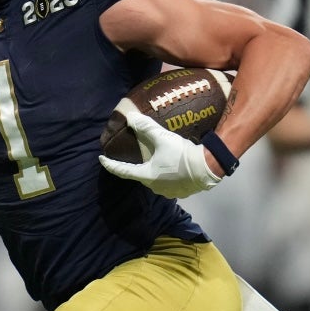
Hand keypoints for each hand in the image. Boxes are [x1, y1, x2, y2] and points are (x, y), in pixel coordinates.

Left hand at [98, 111, 220, 198]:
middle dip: (137, 166)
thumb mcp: (162, 138)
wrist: (208, 168)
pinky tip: (173, 167)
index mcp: (146, 175)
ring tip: (157, 159)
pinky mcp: (180, 192)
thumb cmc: (181, 155)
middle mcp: (154, 187)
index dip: (110, 165)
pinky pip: (168, 183)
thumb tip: (129, 117)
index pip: (122, 171)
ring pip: (155, 180)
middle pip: (140, 175)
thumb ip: (145, 127)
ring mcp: (168, 192)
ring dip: (154, 171)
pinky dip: (167, 175)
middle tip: (138, 154)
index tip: (102, 159)